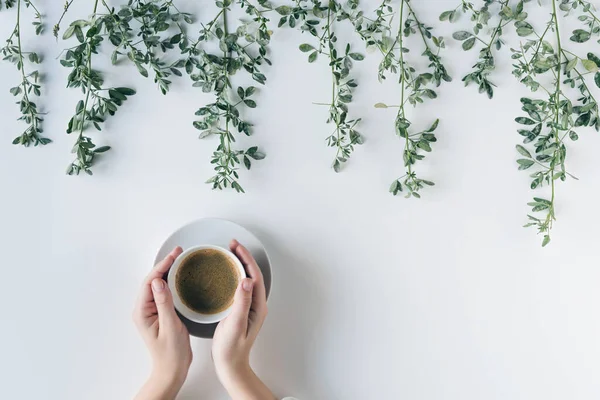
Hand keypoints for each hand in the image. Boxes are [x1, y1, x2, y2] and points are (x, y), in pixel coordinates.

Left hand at [133, 247, 191, 399]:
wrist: (172, 370)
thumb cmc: (171, 353)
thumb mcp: (170, 326)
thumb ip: (164, 303)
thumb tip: (158, 281)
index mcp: (143, 312)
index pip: (150, 282)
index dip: (161, 266)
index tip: (174, 256)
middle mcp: (144, 309)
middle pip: (152, 280)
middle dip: (165, 265)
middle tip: (179, 252)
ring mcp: (152, 311)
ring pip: (158, 285)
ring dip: (168, 271)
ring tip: (180, 259)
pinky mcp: (160, 313)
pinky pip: (164, 292)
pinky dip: (172, 282)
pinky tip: (180, 277)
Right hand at [212, 240, 274, 399]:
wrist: (230, 365)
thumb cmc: (232, 349)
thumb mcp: (235, 324)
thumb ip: (241, 302)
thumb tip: (245, 280)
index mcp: (257, 305)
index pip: (254, 275)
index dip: (246, 258)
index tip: (236, 247)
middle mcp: (255, 304)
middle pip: (251, 274)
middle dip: (243, 257)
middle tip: (231, 244)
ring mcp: (248, 307)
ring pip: (245, 279)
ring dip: (238, 264)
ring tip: (228, 253)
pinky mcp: (240, 310)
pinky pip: (238, 286)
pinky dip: (232, 275)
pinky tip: (224, 274)